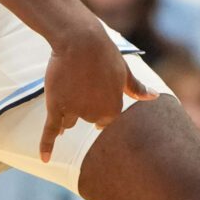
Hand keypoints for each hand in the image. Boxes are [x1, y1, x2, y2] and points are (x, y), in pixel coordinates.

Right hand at [38, 18, 153, 161]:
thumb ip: (136, 87)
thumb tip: (154, 96)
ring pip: (69, 121)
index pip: (105, 120)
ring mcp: (74, 111)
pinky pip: (51, 131)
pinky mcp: (56, 107)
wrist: (80, 40)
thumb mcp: (124, 71)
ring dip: (68, 111)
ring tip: (65, 88)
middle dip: (83, 106)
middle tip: (81, 83)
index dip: (100, 111)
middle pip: (86, 118)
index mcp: (114, 108)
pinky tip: (45, 159)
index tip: (94, 101)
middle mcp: (94, 114)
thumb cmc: (104, 53)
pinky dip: (47, 146)